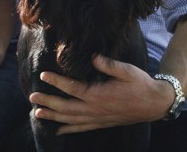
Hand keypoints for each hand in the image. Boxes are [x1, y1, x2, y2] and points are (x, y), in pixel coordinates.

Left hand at [30, 55, 171, 133]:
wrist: (155, 103)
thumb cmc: (140, 84)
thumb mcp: (127, 70)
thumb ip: (108, 64)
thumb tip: (93, 56)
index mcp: (99, 95)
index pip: (73, 88)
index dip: (57, 81)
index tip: (43, 75)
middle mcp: (96, 109)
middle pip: (66, 107)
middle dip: (48, 101)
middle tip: (31, 96)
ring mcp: (98, 118)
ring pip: (71, 120)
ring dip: (53, 116)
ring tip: (37, 112)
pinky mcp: (102, 123)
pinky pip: (82, 128)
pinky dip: (68, 130)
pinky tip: (57, 130)